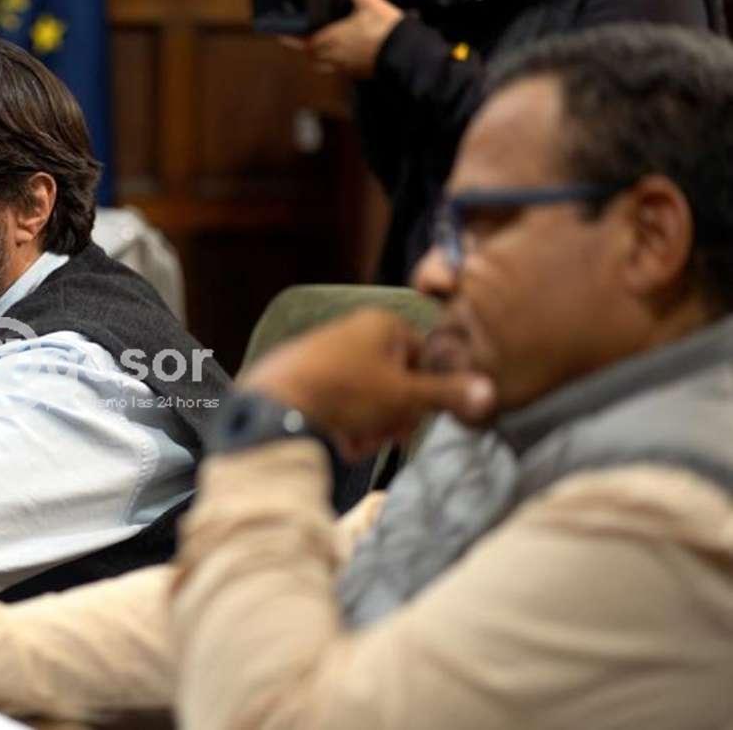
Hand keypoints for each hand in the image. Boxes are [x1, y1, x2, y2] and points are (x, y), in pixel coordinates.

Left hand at [240, 308, 494, 458]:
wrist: (274, 405)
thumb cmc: (343, 392)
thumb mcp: (403, 396)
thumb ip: (446, 395)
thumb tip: (490, 393)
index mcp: (382, 325)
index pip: (424, 358)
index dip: (424, 393)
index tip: (414, 415)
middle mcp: (355, 332)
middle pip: (396, 381)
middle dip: (393, 416)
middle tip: (382, 433)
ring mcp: (328, 353)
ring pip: (368, 398)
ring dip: (369, 427)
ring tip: (355, 440)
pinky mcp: (306, 376)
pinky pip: (340, 403)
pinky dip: (344, 425)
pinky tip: (338, 440)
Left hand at [282, 0, 402, 78]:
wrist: (404, 53)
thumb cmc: (384, 28)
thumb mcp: (369, 3)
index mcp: (332, 39)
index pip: (305, 43)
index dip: (292, 40)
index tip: (282, 37)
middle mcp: (335, 56)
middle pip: (312, 56)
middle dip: (306, 48)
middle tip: (303, 40)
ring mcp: (346, 67)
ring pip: (324, 66)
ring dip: (319, 58)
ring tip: (320, 48)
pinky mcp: (358, 73)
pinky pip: (339, 70)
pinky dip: (335, 63)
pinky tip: (343, 53)